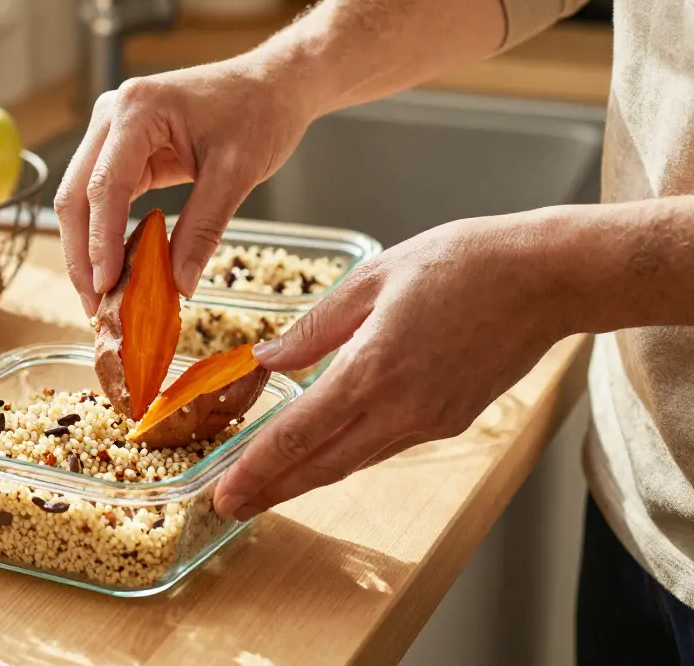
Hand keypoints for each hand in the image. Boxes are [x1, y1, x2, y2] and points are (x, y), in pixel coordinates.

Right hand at [54, 53, 321, 314]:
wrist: (273, 84)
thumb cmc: (259, 112)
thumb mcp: (237, 172)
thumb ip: (203, 228)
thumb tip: (177, 285)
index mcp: (136, 110)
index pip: (105, 186)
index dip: (101, 242)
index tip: (106, 288)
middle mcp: (112, 115)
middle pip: (76, 195)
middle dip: (82, 254)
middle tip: (93, 306)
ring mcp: (112, 131)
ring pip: (80, 200)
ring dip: (87, 249)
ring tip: (100, 298)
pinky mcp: (122, 150)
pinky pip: (103, 198)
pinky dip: (106, 235)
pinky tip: (116, 270)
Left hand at [213, 213, 568, 519]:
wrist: (545, 278)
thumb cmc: (462, 264)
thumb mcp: (373, 278)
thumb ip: (315, 326)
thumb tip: (268, 358)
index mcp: (373, 369)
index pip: (299, 434)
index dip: (257, 467)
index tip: (225, 490)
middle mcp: (401, 408)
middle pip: (323, 466)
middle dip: (272, 490)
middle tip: (231, 507)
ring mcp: (430, 421)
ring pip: (354, 461)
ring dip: (307, 478)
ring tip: (267, 487)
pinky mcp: (451, 422)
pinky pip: (385, 446)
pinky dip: (347, 455)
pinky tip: (324, 453)